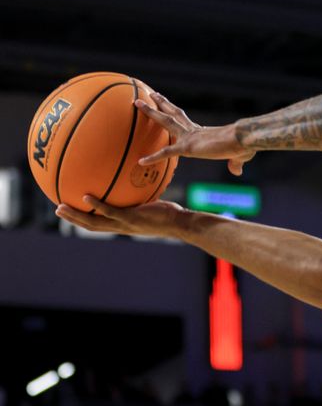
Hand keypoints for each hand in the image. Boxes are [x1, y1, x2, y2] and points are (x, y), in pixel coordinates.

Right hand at [55, 195, 187, 238]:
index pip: (99, 224)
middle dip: (73, 219)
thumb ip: (139, 195)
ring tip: (61, 207)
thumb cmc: (168, 213)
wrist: (180, 223)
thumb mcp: (150, 203)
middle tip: (57, 209)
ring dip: (77, 216)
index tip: (71, 210)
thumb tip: (136, 178)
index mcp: (123, 224)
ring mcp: (125, 224)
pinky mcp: (132, 219)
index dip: (83, 219)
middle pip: (91, 225)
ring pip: (95, 222)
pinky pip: (110, 212)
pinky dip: (97, 205)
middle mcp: (121, 227)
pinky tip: (86, 196)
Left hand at [135, 92, 255, 175]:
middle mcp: (193, 131)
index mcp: (202, 132)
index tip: (166, 104)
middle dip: (160, 103)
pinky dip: (154, 157)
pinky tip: (141, 161)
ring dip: (151, 112)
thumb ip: (234, 164)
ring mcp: (189, 137)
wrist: (243, 140)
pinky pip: (167, 152)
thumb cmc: (243, 146)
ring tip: (137, 103)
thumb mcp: (238, 156)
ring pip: (165, 121)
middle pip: (173, 113)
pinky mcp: (188, 148)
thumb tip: (237, 171)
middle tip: (149, 94)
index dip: (174, 112)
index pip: (184, 119)